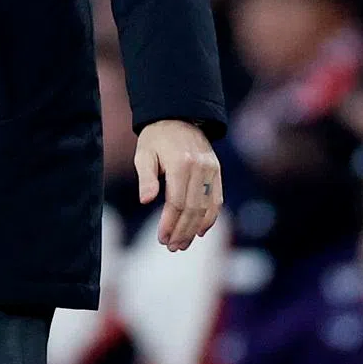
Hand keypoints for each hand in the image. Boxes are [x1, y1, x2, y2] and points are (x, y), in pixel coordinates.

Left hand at [135, 119, 222, 251]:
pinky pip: (217, 200)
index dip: (170, 223)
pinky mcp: (217, 172)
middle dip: (182, 231)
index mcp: (180, 163)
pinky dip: (211, 218)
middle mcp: (200, 168)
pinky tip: (200, 231)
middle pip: (193, 209)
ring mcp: (212, 170)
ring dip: (195, 229)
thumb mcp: (144, 153)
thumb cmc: (156, 138)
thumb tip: (146, 201)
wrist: (178, 116)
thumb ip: (146, 177)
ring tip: (183, 244)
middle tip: (172, 247)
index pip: (177, 202)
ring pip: (207, 208)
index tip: (162, 238)